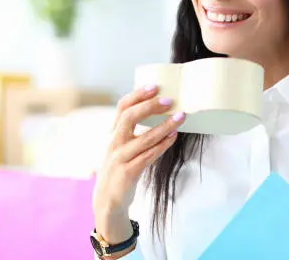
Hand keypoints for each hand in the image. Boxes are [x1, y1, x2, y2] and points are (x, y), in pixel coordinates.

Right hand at [93, 85, 185, 215]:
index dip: (137, 95)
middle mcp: (114, 143)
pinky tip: (174, 137)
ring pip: (144, 137)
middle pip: (129, 117)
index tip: (154, 87)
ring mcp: (120, 158)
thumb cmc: (119, 169)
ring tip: (181, 117)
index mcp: (112, 133)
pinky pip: (149, 155)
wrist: (107, 202)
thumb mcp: (120, 147)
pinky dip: (163, 145)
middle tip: (170, 101)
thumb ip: (132, 132)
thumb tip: (157, 112)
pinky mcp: (128, 173)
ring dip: (165, 126)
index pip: (122, 107)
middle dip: (150, 106)